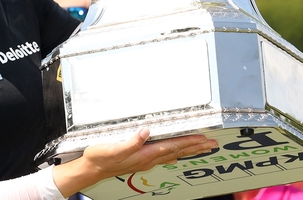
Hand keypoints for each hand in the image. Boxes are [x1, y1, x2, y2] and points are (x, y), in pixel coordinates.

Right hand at [52, 128, 217, 196]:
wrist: (91, 170)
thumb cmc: (100, 158)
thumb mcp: (112, 148)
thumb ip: (130, 142)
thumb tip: (146, 132)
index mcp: (144, 154)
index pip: (172, 146)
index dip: (188, 141)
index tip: (203, 138)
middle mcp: (148, 158)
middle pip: (177, 151)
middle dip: (195, 147)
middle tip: (211, 144)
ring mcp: (145, 160)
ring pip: (172, 154)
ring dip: (188, 150)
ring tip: (201, 147)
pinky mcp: (140, 159)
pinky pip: (163, 156)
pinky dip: (174, 153)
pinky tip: (176, 154)